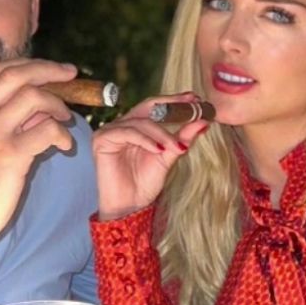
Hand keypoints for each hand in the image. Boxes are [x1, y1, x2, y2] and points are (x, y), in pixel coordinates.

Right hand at [0, 59, 77, 273]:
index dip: (26, 64)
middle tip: (71, 75)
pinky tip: (64, 146)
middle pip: (14, 76)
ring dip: (57, 105)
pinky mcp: (8, 155)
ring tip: (65, 120)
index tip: (50, 69)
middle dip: (48, 70)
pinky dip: (62, 134)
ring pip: (33, 97)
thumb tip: (38, 100)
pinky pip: (46, 129)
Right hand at [93, 93, 210, 219]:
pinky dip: (145, 140)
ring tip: (175, 147)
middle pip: (148, 106)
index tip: (196, 99)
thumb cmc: (145, 183)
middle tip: (191, 106)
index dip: (175, 101)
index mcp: (138, 126)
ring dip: (161, 133)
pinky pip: (127, 132)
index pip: (157, 107)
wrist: (129, 205)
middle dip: (171, 105)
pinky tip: (157, 149)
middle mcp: (124, 125)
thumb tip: (204, 121)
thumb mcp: (169, 156)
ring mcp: (111, 130)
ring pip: (141, 122)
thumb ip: (183, 138)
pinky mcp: (102, 139)